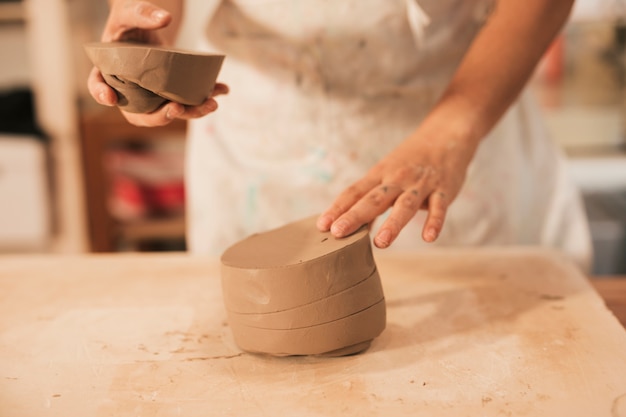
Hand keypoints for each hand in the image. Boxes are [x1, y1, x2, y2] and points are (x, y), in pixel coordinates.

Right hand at [86, 0, 227, 126]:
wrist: (150, 23)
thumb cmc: (132, 20)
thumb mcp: (130, 11)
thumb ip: (141, 13)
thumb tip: (164, 18)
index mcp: (108, 70)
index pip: (98, 85)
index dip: (102, 93)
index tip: (110, 97)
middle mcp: (130, 89)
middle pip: (140, 114)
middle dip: (160, 116)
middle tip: (177, 108)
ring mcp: (153, 94)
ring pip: (169, 111)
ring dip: (191, 112)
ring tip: (211, 104)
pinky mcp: (172, 92)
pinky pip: (188, 100)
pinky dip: (206, 96)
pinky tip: (222, 89)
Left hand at [317, 125, 478, 248]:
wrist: (446, 135)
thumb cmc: (410, 160)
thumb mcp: (387, 174)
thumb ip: (371, 200)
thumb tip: (352, 227)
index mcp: (380, 175)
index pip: (354, 192)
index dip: (338, 208)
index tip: (322, 225)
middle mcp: (397, 178)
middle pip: (373, 199)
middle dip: (355, 216)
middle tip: (338, 233)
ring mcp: (420, 184)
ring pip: (405, 205)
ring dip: (393, 224)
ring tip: (381, 243)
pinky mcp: (443, 189)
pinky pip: (438, 207)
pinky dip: (434, 221)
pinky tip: (428, 237)